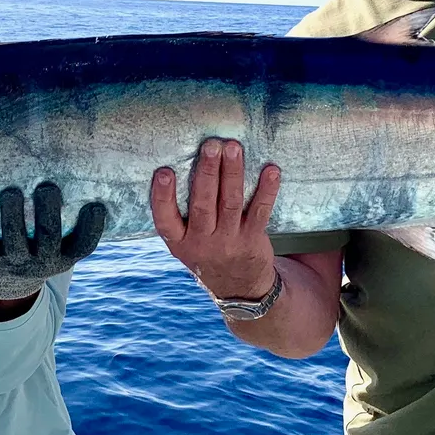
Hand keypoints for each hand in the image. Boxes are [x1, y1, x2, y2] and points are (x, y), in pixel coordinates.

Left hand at [0, 182, 106, 300]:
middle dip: (48, 213)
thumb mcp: (61, 238)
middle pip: (48, 239)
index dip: (92, 228)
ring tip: (11, 193)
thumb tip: (86, 157)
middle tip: (47, 188)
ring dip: (13, 217)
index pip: (84, 245)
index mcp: (66, 254)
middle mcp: (44, 262)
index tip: (95, 205)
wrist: (11, 280)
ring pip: (15, 242)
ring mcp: (17, 264)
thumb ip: (69, 213)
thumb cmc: (42, 243)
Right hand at [151, 138, 280, 299]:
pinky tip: (271, 170)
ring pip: (231, 203)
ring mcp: (229, 241)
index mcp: (179, 241)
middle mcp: (202, 242)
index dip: (162, 196)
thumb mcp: (185, 242)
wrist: (239, 287)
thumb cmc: (206, 251)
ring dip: (233, 173)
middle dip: (207, 172)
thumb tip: (178, 162)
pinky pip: (260, 211)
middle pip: (203, 205)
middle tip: (212, 146)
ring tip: (234, 148)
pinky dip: (266, 190)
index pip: (165, 220)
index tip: (164, 172)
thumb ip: (181, 214)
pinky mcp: (253, 238)